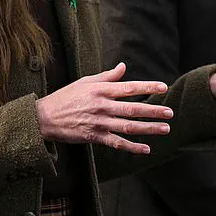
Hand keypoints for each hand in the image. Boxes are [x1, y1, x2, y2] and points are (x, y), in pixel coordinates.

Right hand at [36, 62, 172, 153]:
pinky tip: (146, 149)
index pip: (128, 87)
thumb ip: (107, 76)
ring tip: (165, 129)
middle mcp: (101, 106)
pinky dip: (132, 147)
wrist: (44, 117)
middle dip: (153, 111)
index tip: (163, 87)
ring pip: (127, 126)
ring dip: (148, 129)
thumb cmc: (66, 97)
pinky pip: (116, 143)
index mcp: (100, 90)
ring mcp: (98, 123)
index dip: (147, 87)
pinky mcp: (94, 137)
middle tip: (170, 112)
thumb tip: (123, 67)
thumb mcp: (85, 82)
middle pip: (132, 109)